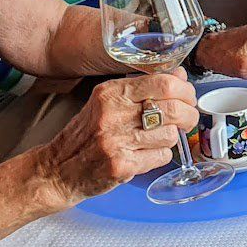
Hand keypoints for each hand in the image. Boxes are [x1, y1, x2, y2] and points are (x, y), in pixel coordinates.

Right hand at [33, 72, 197, 203]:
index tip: (188, 97)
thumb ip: (144, 88)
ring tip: (154, 140)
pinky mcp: (121, 165)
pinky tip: (144, 155)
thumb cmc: (86, 135)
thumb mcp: (108, 102)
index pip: (164, 83)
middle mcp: (113, 114)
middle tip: (186, 119)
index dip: (185, 90)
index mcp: (111, 93)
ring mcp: (117, 141)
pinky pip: (161, 157)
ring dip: (170, 138)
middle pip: (174, 108)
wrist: (57, 170)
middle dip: (189, 115)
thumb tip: (179, 76)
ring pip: (170, 134)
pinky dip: (160, 156)